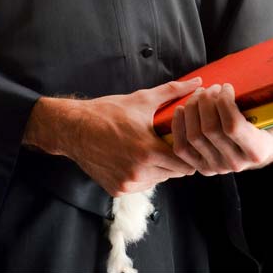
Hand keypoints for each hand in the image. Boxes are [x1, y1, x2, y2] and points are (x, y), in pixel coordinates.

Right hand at [22, 77, 201, 196]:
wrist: (74, 128)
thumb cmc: (108, 112)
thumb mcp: (142, 99)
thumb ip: (173, 92)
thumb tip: (198, 82)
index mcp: (148, 150)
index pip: (185, 163)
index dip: (190, 152)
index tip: (187, 141)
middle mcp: (139, 172)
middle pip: (174, 173)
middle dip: (176, 159)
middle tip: (170, 143)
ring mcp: (127, 183)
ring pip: (159, 180)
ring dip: (161, 168)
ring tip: (152, 148)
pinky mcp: (117, 190)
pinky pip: (142, 186)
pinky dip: (144, 175)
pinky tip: (137, 158)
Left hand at [170, 82, 272, 175]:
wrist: (259, 153)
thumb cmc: (272, 131)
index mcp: (256, 152)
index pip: (233, 127)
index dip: (225, 103)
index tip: (227, 86)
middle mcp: (235, 163)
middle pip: (210, 129)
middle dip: (208, 102)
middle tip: (213, 87)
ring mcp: (215, 167)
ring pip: (194, 136)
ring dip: (193, 110)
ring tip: (200, 94)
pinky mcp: (199, 167)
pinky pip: (181, 148)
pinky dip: (178, 126)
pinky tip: (182, 108)